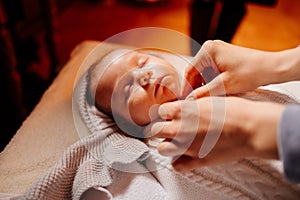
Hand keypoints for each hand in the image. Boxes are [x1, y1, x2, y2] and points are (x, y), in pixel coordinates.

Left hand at [144, 97, 283, 171]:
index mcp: (181, 110)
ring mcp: (186, 146)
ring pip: (161, 148)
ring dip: (167, 145)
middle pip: (155, 130)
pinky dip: (179, 162)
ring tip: (177, 142)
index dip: (167, 113)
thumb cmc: (234, 110)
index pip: (160, 111)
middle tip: (171, 128)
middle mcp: (179, 128)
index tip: (173, 114)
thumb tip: (185, 108)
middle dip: (162, 128)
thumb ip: (191, 106)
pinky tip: (186, 157)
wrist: (250, 127)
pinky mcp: (196, 160)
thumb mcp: (208, 100)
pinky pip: (177, 166)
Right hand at [184, 40, 276, 98]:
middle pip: (196, 71)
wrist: (271, 67)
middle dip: (196, 86)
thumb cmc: (250, 73)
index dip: (187, 87)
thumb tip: (189, 100)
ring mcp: (218, 50)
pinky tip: (215, 90)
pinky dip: (212, 79)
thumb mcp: (224, 86)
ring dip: (204, 84)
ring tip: (207, 97)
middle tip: (196, 101)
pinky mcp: (224, 55)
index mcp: (208, 50)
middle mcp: (211, 47)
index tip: (185, 99)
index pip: (190, 71)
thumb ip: (204, 93)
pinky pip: (212, 69)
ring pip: (204, 71)